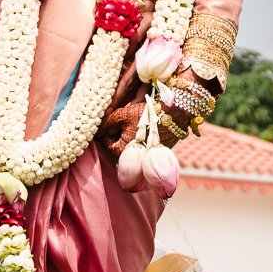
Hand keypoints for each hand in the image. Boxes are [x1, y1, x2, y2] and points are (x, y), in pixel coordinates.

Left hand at [99, 68, 213, 154]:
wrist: (175, 112)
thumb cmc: (145, 113)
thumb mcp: (122, 114)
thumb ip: (106, 122)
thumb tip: (97, 128)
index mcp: (122, 152)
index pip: (107, 143)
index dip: (108, 130)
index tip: (114, 119)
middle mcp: (135, 159)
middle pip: (120, 145)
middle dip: (120, 132)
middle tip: (125, 119)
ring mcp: (149, 156)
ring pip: (134, 145)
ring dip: (132, 134)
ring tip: (137, 120)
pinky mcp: (160, 150)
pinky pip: (146, 145)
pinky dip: (144, 136)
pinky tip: (148, 124)